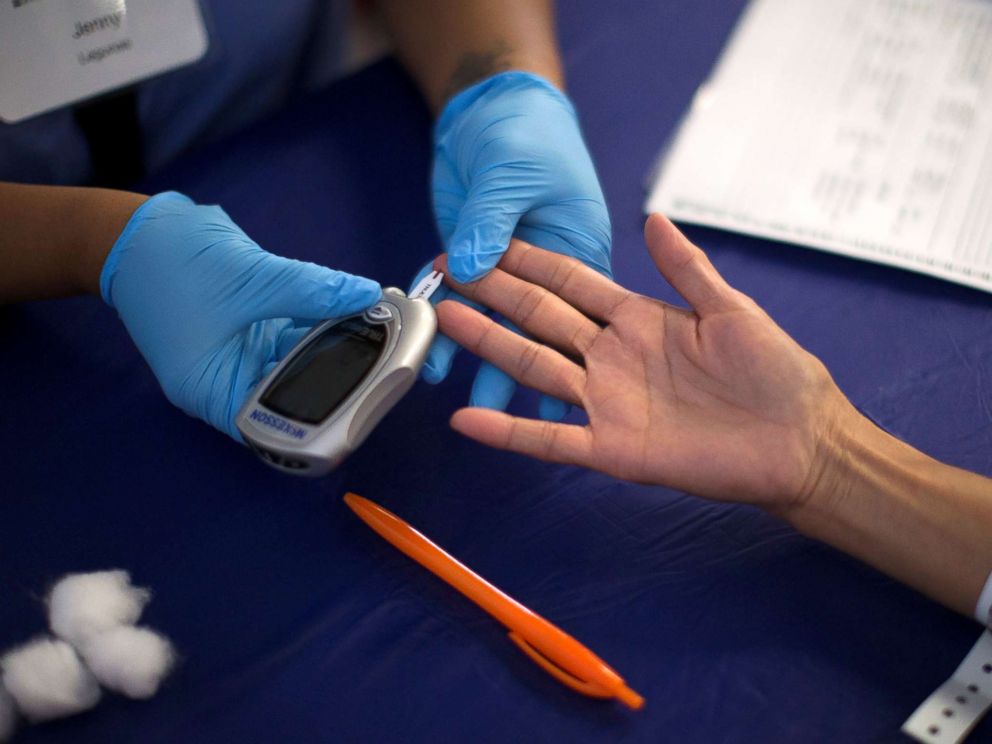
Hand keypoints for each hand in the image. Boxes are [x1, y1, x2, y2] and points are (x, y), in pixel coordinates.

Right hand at [101, 192, 380, 439]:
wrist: (135, 229)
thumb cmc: (172, 262)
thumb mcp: (250, 278)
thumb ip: (312, 290)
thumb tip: (366, 296)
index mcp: (212, 391)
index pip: (275, 426)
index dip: (321, 421)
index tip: (365, 404)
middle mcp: (227, 382)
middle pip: (293, 395)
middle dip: (339, 379)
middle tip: (388, 367)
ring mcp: (240, 355)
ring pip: (299, 362)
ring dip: (336, 348)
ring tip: (382, 335)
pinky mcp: (250, 330)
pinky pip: (293, 336)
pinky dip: (321, 326)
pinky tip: (357, 314)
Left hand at [422, 71, 610, 419]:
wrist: (486, 108)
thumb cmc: (526, 132)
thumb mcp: (513, 174)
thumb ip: (492, 222)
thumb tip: (471, 266)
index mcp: (578, 249)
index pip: (578, 314)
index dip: (572, 361)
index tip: (561, 400)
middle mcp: (545, 270)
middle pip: (535, 331)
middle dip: (520, 373)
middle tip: (508, 413)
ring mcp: (504, 269)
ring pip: (491, 323)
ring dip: (474, 355)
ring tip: (459, 394)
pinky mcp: (470, 262)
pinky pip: (455, 299)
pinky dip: (440, 319)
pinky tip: (427, 347)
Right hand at [435, 214, 852, 508]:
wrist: (800, 440)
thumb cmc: (775, 372)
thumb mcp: (731, 308)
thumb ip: (686, 268)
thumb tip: (652, 217)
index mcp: (636, 319)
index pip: (569, 284)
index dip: (528, 262)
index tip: (486, 242)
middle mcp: (611, 357)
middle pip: (540, 319)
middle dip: (495, 294)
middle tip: (447, 272)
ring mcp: (607, 403)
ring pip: (535, 368)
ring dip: (490, 346)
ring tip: (446, 321)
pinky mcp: (611, 448)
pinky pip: (550, 439)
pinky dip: (508, 431)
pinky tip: (467, 419)